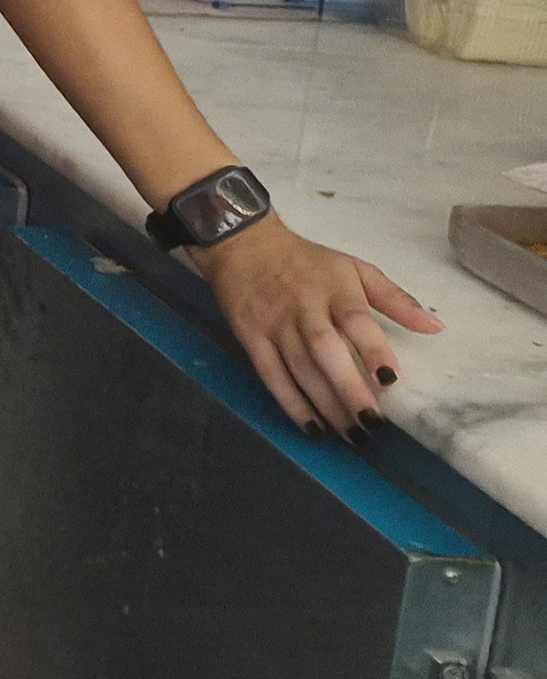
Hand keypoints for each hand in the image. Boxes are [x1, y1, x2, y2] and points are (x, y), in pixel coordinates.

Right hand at [188, 214, 442, 434]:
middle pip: (325, 350)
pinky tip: (312, 427)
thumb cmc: (308, 262)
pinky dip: (291, 403)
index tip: (390, 380)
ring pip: (299, 369)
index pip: (355, 321)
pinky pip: (271, 375)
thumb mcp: (354, 268)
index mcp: (334, 289)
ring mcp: (275, 325)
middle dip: (348, 387)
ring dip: (325, 404)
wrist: (243, 245)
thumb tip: (435, 328)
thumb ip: (395, 299)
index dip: (372, 350)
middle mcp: (303, 309)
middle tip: (372, 422)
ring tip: (352, 434)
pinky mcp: (251, 338)